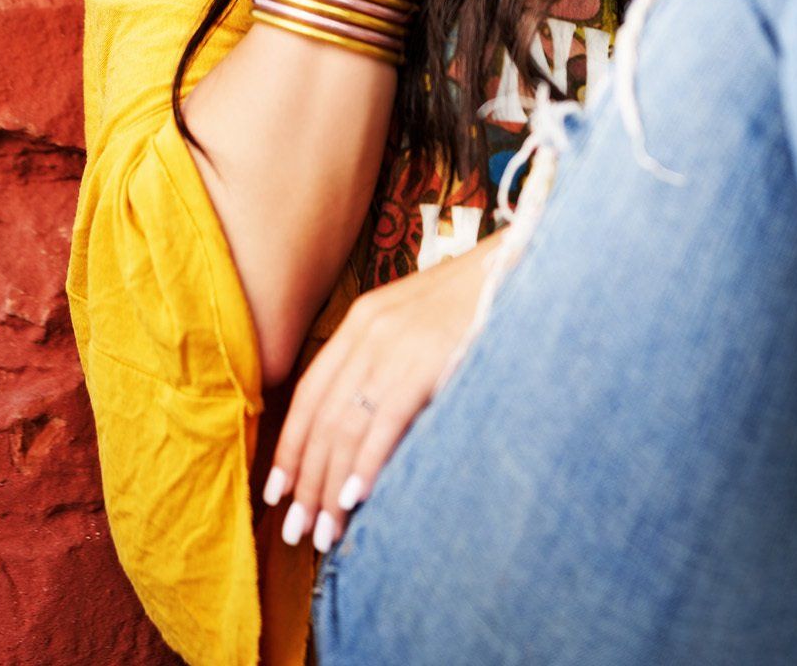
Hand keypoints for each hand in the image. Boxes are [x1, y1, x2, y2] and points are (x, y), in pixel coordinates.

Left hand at [262, 229, 503, 552]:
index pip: (308, 392)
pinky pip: (385, 422)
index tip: (278, 492)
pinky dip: (367, 464)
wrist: (518, 265)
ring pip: (346, 426)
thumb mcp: (416, 323)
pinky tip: (356, 499)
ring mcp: (396, 344)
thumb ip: (385, 363)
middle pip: (321, 417)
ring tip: (326, 532)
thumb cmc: (473, 302)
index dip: (289, 446)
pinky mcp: (425, 360)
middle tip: (298, 530)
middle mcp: (368, 330)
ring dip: (330, 486)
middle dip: (305, 480)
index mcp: (361, 319)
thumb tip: (361, 432)